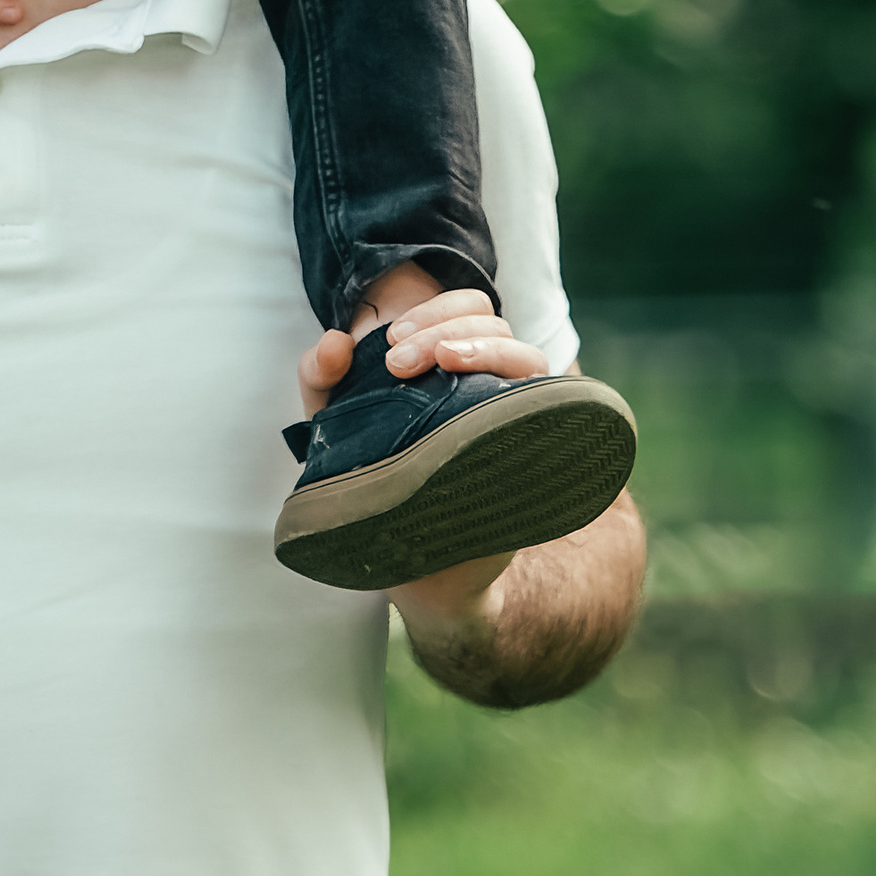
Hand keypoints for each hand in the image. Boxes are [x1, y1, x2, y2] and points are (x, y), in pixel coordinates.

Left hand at [296, 288, 550, 611]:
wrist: (415, 567)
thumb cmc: (378, 484)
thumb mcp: (339, 425)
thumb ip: (323, 379)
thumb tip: (334, 341)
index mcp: (453, 364)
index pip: (467, 308)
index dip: (435, 309)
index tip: (390, 340)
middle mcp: (492, 383)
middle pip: (494, 322)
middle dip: (445, 326)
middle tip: (399, 360)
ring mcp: (516, 415)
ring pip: (528, 354)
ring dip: (484, 347)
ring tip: (443, 362)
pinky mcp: (536, 451)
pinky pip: (552, 407)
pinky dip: (526, 391)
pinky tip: (490, 404)